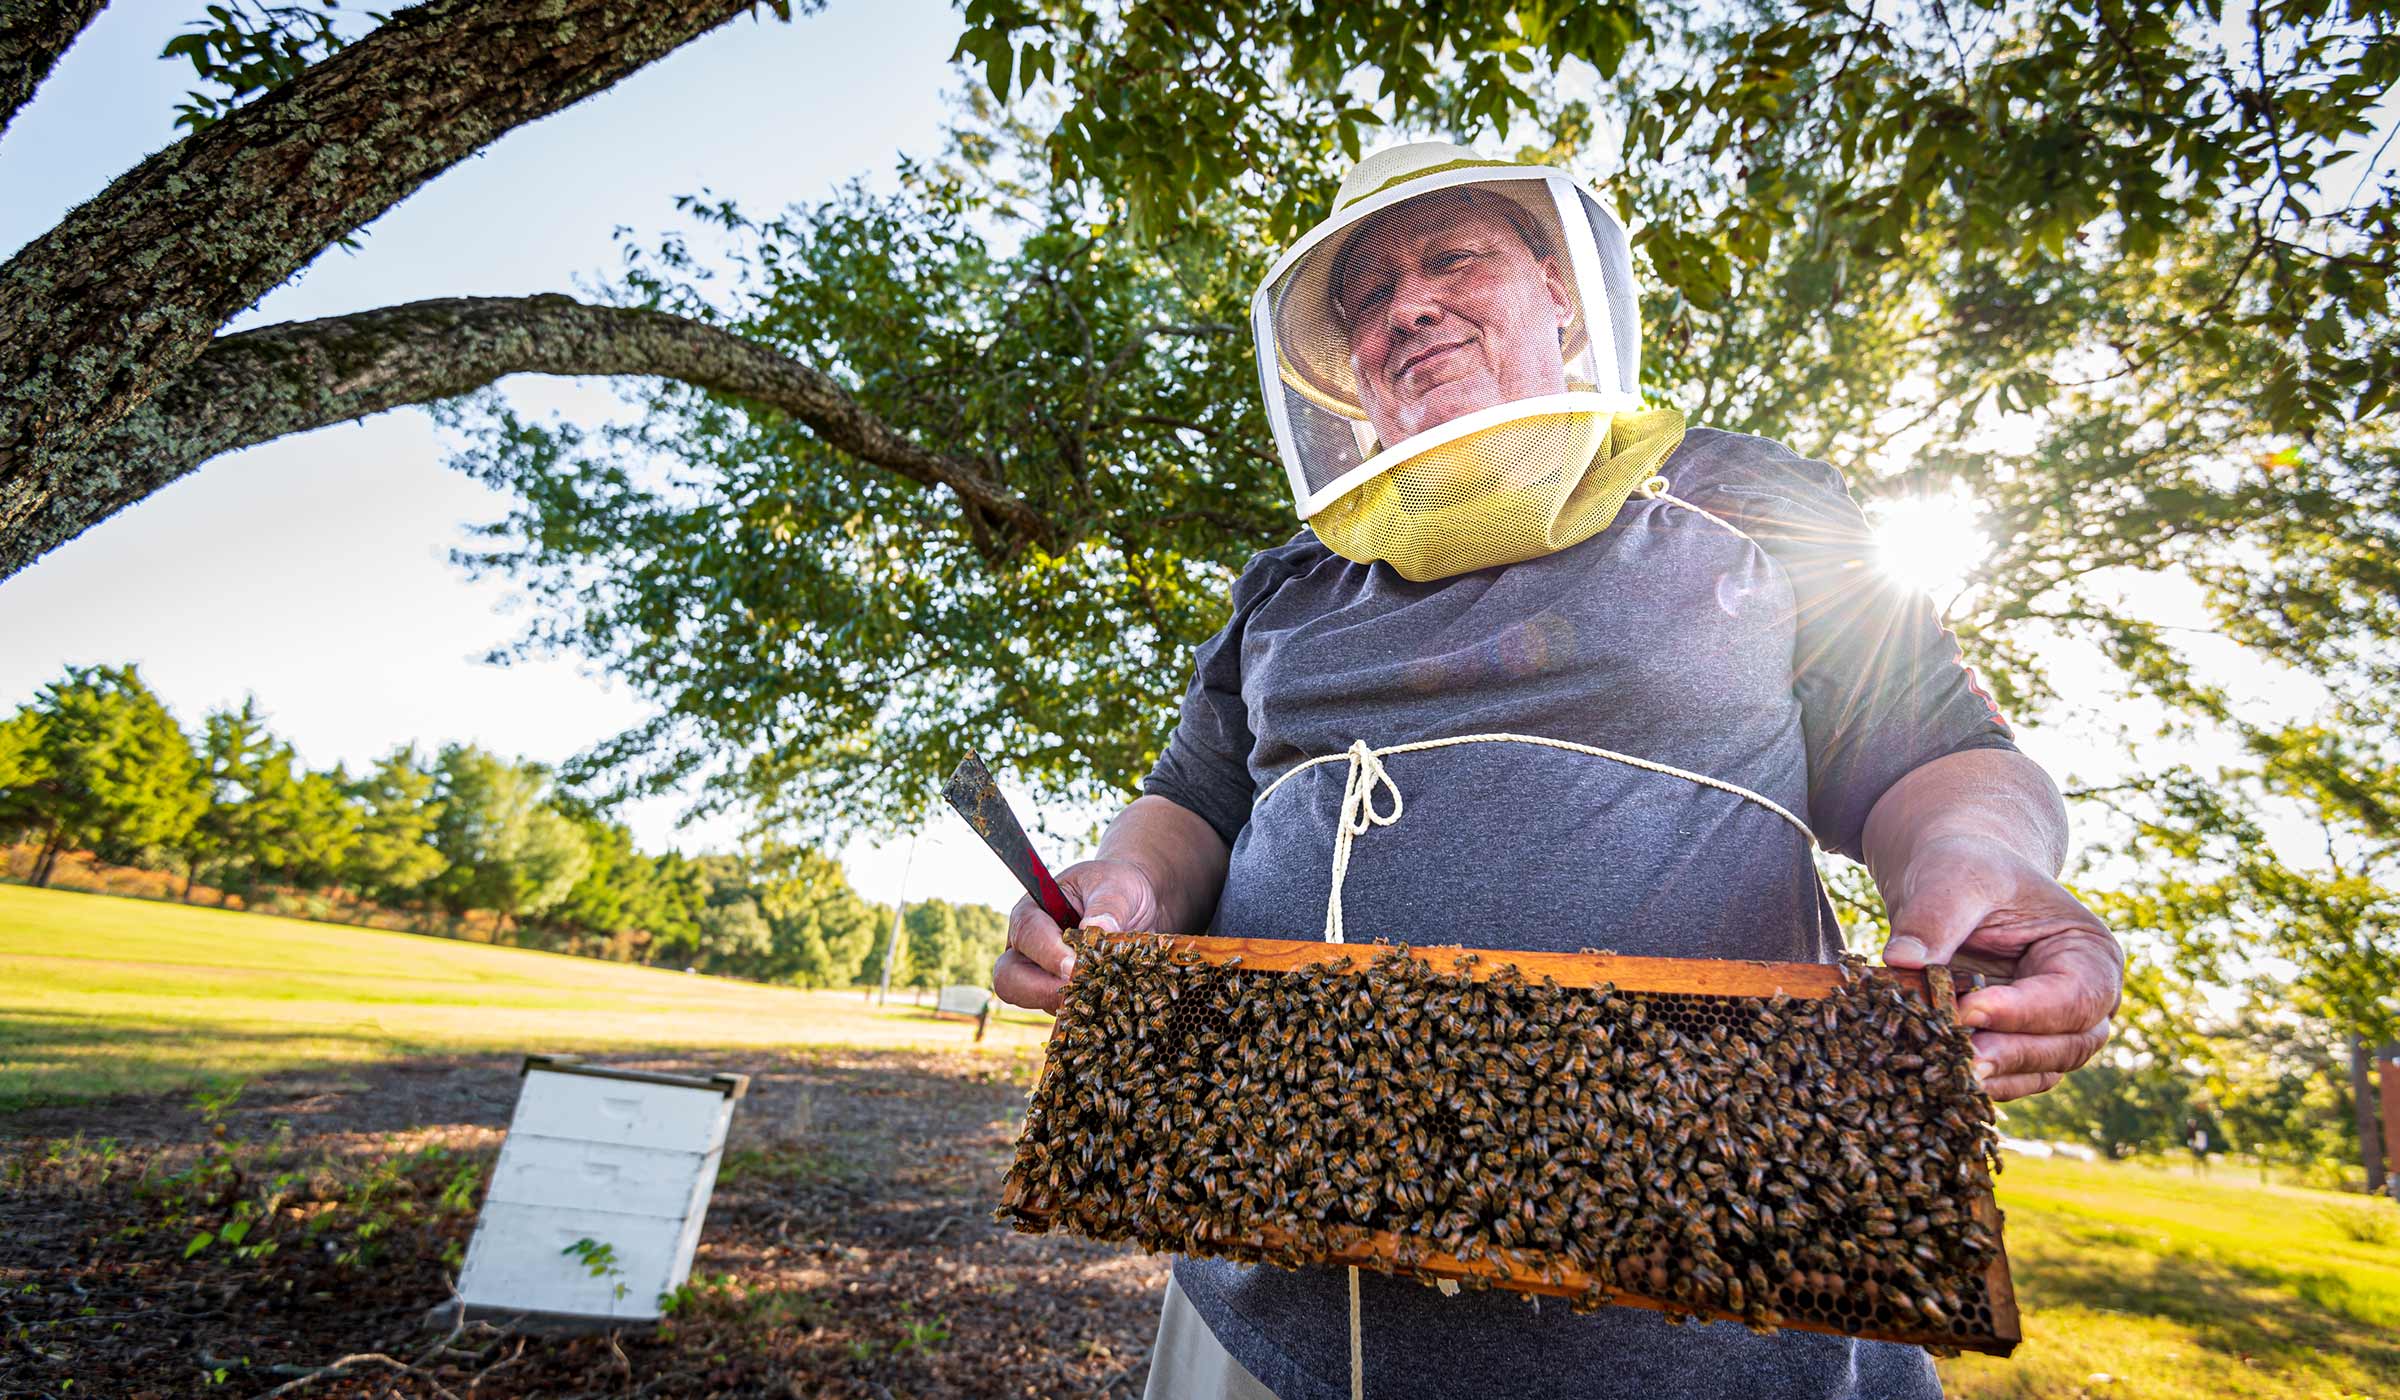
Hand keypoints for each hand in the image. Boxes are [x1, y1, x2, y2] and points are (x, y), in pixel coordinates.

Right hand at [992, 858, 1164, 1013]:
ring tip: (1101, 996)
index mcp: (1032, 913)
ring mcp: (1043, 975)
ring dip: (1066, 1004)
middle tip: (1078, 991)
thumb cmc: (1117, 887)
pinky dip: (1083, 1014)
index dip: (1049, 954)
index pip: (1028, 936)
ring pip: (1035, 1001)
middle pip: (1009, 979)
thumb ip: (1108, 905)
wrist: (1135, 904)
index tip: (1076, 966)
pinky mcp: (1063, 995)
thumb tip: (1098, 928)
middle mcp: (1028, 948)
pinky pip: (1063, 1013)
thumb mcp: (1116, 886)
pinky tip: (1109, 1005)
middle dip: (1039, 990)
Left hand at [1877, 834, 2122, 1100]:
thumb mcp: (1953, 878)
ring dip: (1995, 1075)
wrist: (1950, 882)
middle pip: (2068, 1045)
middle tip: (1960, 1060)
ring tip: (1946, 1073)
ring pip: (2040, 1071)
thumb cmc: (1965, 869)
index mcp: (2090, 953)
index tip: (1970, 1011)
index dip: (2025, 1011)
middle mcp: (2085, 1000)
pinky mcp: (2015, 1047)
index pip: (2075, 996)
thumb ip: (1934, 916)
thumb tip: (1901, 961)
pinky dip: (1977, 1082)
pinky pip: (2008, 1077)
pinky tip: (1939, 1078)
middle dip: (2013, 1054)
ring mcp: (2053, 1029)